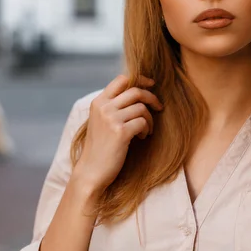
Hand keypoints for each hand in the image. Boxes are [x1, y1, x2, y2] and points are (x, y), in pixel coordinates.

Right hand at [72, 75, 162, 193]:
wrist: (91, 171)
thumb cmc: (100, 147)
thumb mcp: (101, 120)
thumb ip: (113, 106)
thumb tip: (138, 92)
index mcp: (98, 102)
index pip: (122, 79)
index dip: (140, 80)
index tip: (151, 85)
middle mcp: (104, 107)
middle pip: (136, 91)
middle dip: (151, 97)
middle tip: (159, 107)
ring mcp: (111, 119)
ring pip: (141, 108)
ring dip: (149, 119)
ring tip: (146, 130)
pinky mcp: (120, 132)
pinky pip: (143, 122)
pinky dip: (146, 129)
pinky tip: (142, 137)